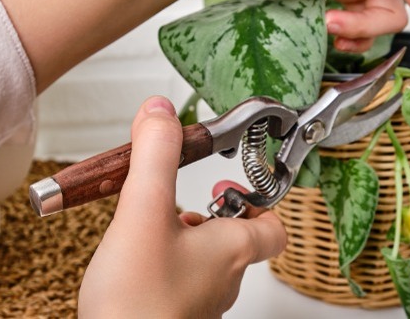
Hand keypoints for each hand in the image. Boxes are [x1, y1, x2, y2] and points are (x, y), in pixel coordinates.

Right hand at [78, 97, 286, 317]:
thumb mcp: (144, 213)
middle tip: (183, 200)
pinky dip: (165, 264)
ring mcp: (199, 304)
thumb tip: (161, 111)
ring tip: (151, 225)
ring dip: (185, 238)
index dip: (264, 200)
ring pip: (206, 263)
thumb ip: (155, 157)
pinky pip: (180, 283)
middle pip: (237, 239)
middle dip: (210, 213)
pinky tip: (135, 261)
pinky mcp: (172, 317)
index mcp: (230, 250)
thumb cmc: (137, 303)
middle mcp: (223, 280)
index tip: (240, 180)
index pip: (274, 226)